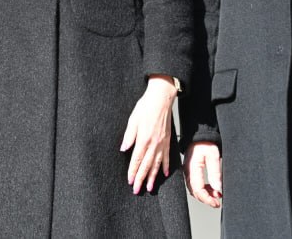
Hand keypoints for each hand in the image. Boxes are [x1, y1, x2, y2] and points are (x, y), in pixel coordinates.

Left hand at [121, 75, 177, 193]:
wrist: (161, 100)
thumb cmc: (145, 108)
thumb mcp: (133, 120)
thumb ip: (128, 136)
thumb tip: (123, 149)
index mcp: (144, 139)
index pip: (137, 160)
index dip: (133, 171)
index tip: (130, 181)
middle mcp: (154, 144)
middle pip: (146, 165)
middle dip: (141, 179)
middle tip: (137, 190)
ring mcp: (162, 144)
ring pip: (157, 164)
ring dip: (152, 177)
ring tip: (149, 187)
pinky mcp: (168, 141)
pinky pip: (166, 157)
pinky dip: (165, 166)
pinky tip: (164, 174)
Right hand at [185, 142, 222, 207]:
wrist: (198, 135)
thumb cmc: (205, 143)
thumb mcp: (213, 156)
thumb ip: (215, 173)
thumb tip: (217, 188)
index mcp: (192, 168)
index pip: (198, 189)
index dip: (207, 199)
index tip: (216, 203)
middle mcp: (187, 171)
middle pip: (194, 191)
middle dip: (206, 199)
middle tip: (217, 203)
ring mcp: (187, 171)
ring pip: (194, 189)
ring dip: (204, 195)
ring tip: (216, 195)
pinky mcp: (189, 171)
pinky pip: (194, 184)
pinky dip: (202, 190)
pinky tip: (211, 189)